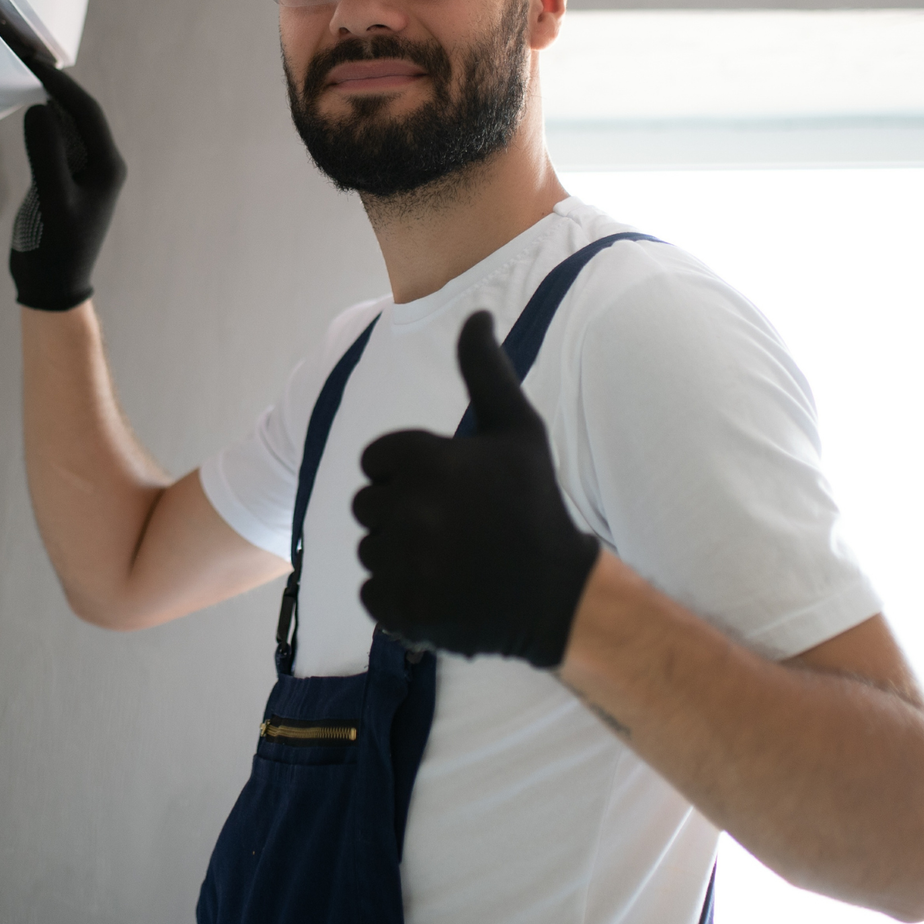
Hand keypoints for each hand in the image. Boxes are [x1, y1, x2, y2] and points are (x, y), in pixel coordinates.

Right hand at [8, 61, 126, 311]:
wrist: (51, 286)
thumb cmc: (56, 249)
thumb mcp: (52, 200)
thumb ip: (46, 153)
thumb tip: (39, 109)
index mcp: (107, 166)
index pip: (86, 111)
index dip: (61, 84)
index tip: (34, 63)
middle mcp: (100, 164)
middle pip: (79, 113)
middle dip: (55, 86)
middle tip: (25, 59)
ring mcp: (82, 172)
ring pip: (67, 125)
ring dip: (48, 101)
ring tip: (23, 74)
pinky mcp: (64, 180)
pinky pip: (56, 141)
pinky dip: (41, 123)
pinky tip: (26, 109)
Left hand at [352, 310, 599, 665]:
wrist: (558, 595)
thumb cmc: (533, 503)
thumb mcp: (517, 429)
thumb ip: (485, 369)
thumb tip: (477, 313)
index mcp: (426, 459)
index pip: (374, 461)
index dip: (404, 473)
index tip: (445, 489)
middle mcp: (410, 509)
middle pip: (365, 506)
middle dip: (398, 513)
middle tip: (449, 527)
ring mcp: (405, 563)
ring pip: (368, 550)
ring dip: (398, 556)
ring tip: (448, 560)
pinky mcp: (402, 610)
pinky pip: (371, 594)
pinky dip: (397, 597)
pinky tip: (439, 590)